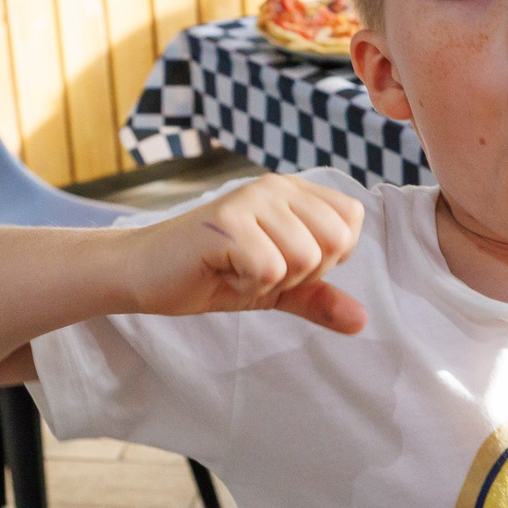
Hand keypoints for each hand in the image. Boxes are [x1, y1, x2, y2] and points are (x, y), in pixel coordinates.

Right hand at [141, 173, 368, 332]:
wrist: (145, 273)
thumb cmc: (212, 272)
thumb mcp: (277, 288)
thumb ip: (319, 298)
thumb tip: (362, 321)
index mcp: (293, 192)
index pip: (350, 222)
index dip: (326, 257)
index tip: (282, 261)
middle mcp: (276, 186)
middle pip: (335, 242)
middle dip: (302, 273)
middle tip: (258, 268)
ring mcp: (250, 199)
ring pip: (304, 258)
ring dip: (271, 281)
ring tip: (236, 267)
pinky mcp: (227, 222)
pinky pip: (270, 269)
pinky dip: (248, 284)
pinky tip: (221, 271)